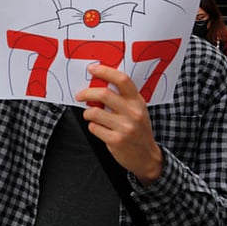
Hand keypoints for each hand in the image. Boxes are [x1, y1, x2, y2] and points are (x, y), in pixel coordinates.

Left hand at [74, 64, 162, 185]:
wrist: (146, 157)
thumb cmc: (138, 130)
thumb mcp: (136, 110)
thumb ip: (122, 98)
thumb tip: (97, 83)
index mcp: (138, 101)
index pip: (122, 80)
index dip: (105, 71)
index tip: (92, 68)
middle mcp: (133, 113)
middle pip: (104, 94)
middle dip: (87, 93)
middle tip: (79, 95)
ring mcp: (125, 127)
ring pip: (94, 112)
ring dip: (88, 113)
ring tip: (91, 116)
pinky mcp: (116, 140)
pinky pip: (94, 127)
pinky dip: (92, 126)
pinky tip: (99, 129)